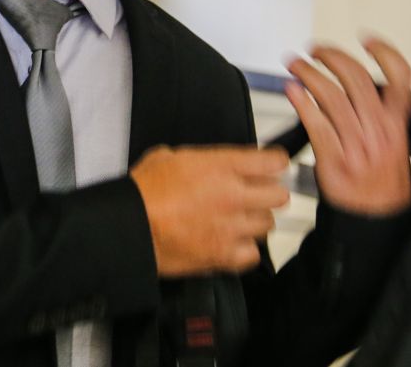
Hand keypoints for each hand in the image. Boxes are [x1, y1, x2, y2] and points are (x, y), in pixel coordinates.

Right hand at [130, 145, 289, 276]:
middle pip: (279, 196)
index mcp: (221, 166)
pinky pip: (253, 254)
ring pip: (268, 225)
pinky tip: (231, 243)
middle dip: (268, 194)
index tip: (271, 166)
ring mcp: (232, 227)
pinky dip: (245, 249)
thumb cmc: (142, 192)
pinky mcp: (224, 255)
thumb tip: (205, 163)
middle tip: (254, 195)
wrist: (131, 227)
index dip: (275, 163)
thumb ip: (197, 158)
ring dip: (255, 222)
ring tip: (237, 220)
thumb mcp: (167, 156)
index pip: (273, 161)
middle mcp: (233, 195)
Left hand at [285, 37, 410, 215]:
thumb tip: (359, 85)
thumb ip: (381, 114)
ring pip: (332, 97)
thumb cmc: (381, 180)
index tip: (368, 40)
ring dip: (309, 74)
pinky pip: (316, 124)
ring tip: (296, 64)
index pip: (400, 80)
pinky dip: (302, 102)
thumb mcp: (394, 143)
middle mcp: (379, 131)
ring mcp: (356, 145)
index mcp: (396, 125)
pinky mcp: (334, 159)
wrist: (375, 217)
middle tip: (315, 50)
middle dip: (332, 57)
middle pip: (356, 80)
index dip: (386, 54)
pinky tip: (292, 90)